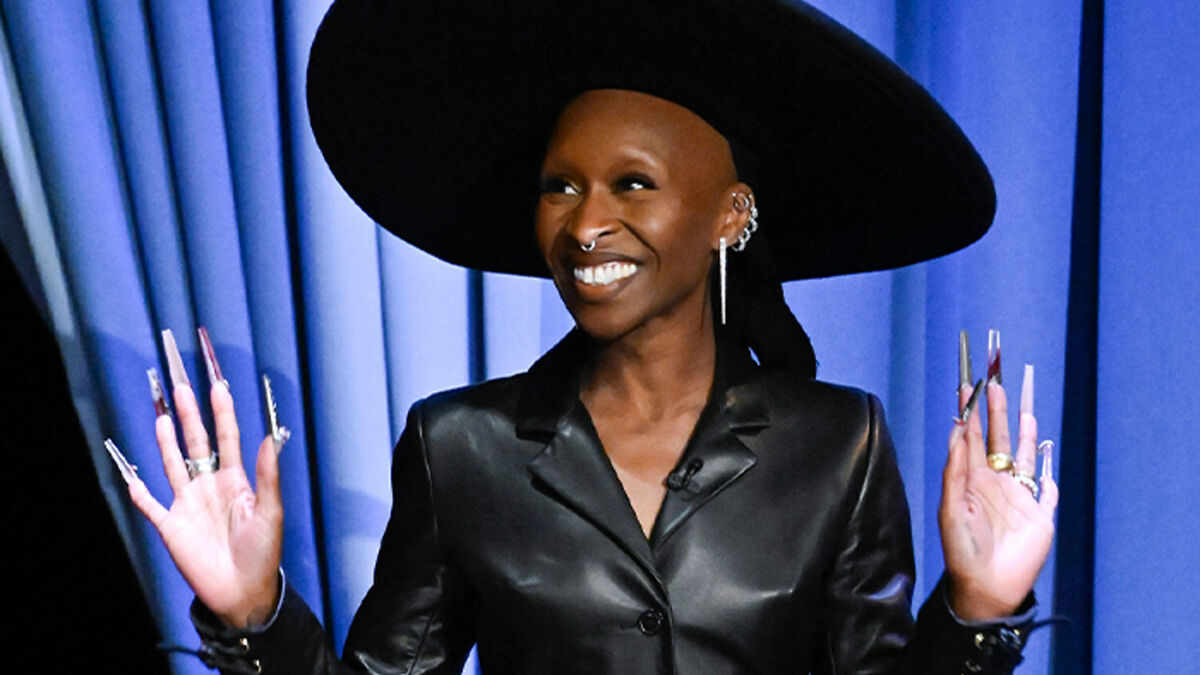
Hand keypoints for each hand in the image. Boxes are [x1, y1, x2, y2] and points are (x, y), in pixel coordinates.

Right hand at [127, 372, 283, 628]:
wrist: (243, 590)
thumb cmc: (262, 551)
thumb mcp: (271, 511)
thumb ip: (267, 475)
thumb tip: (271, 437)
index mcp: (236, 480)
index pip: (228, 437)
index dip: (223, 412)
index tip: (219, 385)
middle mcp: (210, 485)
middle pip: (197, 443)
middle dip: (191, 416)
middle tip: (182, 386)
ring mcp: (188, 503)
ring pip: (173, 464)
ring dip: (166, 441)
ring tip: (163, 415)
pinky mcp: (171, 525)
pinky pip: (150, 505)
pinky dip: (139, 492)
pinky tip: (130, 476)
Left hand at [939, 373, 1058, 620]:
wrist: (986, 587)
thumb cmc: (962, 549)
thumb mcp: (952, 507)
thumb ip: (956, 470)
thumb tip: (957, 430)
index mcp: (971, 480)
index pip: (970, 438)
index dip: (970, 413)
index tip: (968, 386)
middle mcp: (995, 482)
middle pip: (998, 438)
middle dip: (995, 411)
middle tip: (993, 381)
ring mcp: (1019, 496)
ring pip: (1025, 454)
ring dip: (1024, 429)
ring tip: (1021, 402)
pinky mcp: (1041, 513)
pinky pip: (1047, 487)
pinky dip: (1049, 471)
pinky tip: (1048, 449)